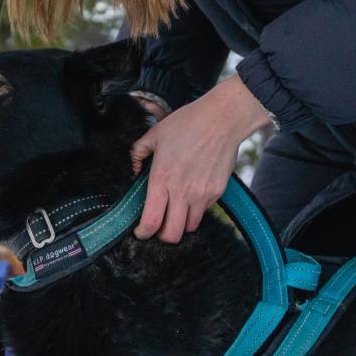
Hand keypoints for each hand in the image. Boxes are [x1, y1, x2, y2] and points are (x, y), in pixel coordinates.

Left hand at [129, 74, 273, 243]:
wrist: (222, 119)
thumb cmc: (187, 123)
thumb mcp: (155, 134)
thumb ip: (139, 153)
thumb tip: (134, 169)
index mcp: (162, 179)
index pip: (151, 222)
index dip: (143, 233)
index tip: (140, 231)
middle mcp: (182, 191)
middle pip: (171, 235)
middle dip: (162, 236)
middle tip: (158, 226)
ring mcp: (202, 194)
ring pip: (189, 227)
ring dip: (180, 224)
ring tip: (176, 212)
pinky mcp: (217, 192)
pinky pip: (204, 211)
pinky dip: (196, 210)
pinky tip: (192, 195)